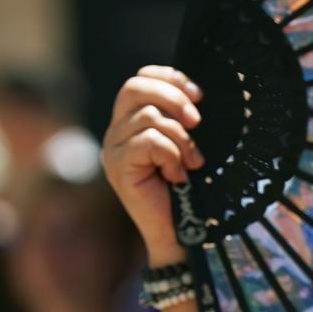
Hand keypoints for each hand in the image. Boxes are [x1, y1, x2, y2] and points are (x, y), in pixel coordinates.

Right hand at [101, 67, 205, 262]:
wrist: (183, 233)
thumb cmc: (193, 188)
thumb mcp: (190, 144)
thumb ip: (185, 119)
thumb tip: (198, 93)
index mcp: (133, 121)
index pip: (140, 78)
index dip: (170, 78)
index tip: (200, 95)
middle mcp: (117, 131)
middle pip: (135, 87)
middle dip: (173, 98)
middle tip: (198, 122)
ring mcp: (113, 149)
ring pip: (149, 117)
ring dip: (181, 139)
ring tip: (193, 163)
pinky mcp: (116, 167)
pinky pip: (148, 142)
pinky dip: (172, 156)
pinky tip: (178, 176)